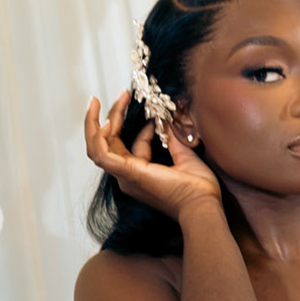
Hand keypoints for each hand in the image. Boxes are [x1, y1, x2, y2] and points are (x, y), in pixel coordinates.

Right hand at [84, 91, 221, 224]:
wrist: (202, 205)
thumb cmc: (198, 189)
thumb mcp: (184, 156)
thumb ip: (171, 139)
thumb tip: (164, 121)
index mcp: (139, 175)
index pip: (128, 147)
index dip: (140, 127)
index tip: (157, 117)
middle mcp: (127, 177)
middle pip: (106, 144)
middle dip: (111, 116)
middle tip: (121, 95)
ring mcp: (125, 176)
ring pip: (98, 147)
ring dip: (98, 122)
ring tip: (106, 101)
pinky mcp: (128, 173)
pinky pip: (102, 154)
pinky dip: (99, 136)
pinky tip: (108, 120)